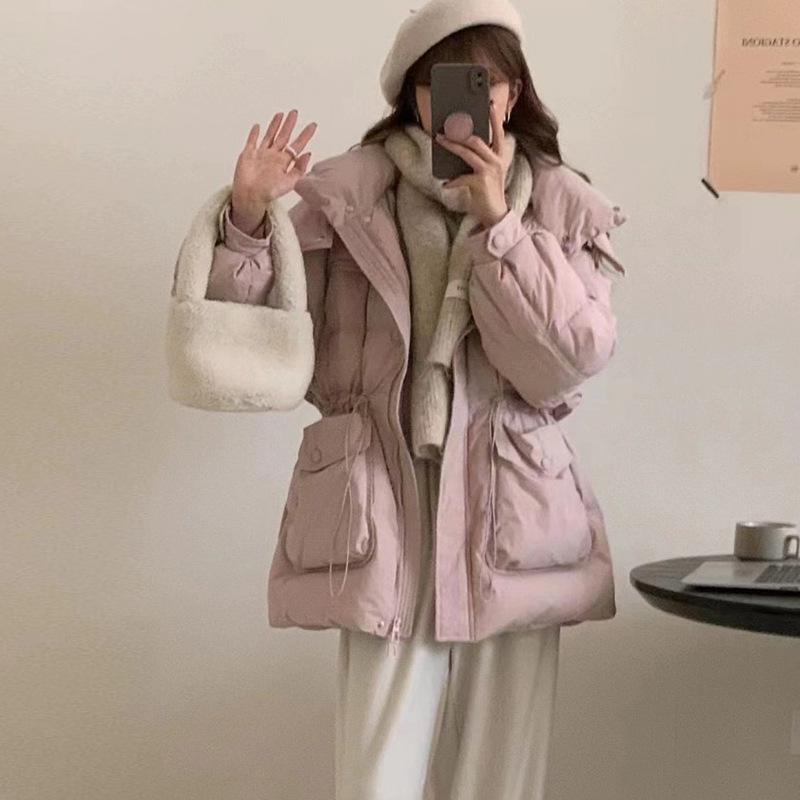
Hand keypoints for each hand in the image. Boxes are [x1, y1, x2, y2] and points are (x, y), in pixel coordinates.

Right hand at [231, 110, 317, 226]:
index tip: (312, 126)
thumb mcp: (289, 183)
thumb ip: (299, 169)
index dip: (305, 135)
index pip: (297, 145)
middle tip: (295, 113)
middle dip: (289, 124)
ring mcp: (261, 155)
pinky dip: (254, 133)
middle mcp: (273, 157)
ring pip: (270, 136)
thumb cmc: (269, 193)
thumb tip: (308, 154)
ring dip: (275, 125)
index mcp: (284, 162)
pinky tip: (258, 126)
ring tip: (281, 114)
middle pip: (283, 137)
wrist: (250, 196)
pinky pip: (252, 141)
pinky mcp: (248, 154)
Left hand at [435, 109, 509, 228]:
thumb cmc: (488, 192)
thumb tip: (462, 145)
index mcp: (500, 156)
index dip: (495, 118)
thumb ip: (480, 158)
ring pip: (467, 152)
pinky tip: (445, 184)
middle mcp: (497, 160)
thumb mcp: (487, 172)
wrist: (495, 213)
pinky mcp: (480, 181)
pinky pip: (461, 177)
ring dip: (451, 145)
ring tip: (440, 140)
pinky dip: (452, 181)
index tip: (491, 105)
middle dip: (459, 133)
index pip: (499, 133)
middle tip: (446, 127)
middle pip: (477, 140)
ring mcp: (489, 170)